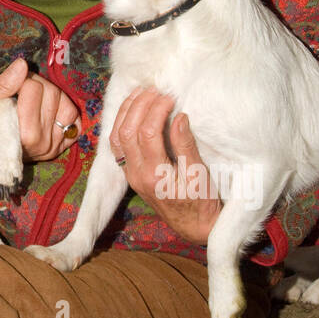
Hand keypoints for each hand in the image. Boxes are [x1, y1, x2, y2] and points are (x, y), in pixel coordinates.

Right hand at [0, 58, 81, 175]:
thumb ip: (2, 86)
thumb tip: (22, 64)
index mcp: (23, 135)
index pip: (33, 87)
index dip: (19, 80)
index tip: (9, 88)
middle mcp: (43, 143)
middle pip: (51, 92)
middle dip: (35, 84)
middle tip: (19, 92)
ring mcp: (54, 146)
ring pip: (66, 102)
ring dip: (50, 94)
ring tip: (32, 100)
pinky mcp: (61, 146)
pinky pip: (74, 118)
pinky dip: (62, 108)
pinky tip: (47, 110)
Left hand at [108, 87, 219, 245]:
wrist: (192, 227)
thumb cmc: (201, 202)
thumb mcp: (199, 175)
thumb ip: (186, 146)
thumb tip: (179, 117)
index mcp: (155, 175)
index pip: (148, 134)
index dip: (157, 110)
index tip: (170, 97)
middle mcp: (136, 174)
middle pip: (127, 132)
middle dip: (139, 106)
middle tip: (155, 90)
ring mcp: (130, 174)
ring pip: (116, 137)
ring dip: (126, 112)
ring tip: (140, 93)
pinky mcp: (129, 172)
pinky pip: (116, 145)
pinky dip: (121, 124)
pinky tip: (131, 110)